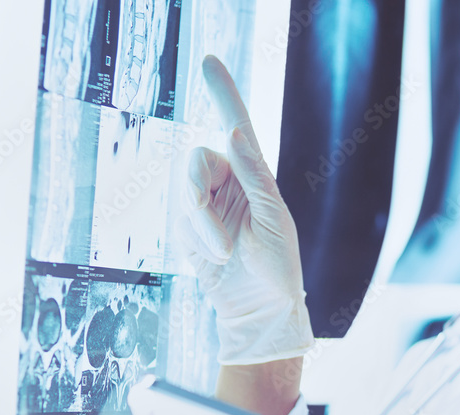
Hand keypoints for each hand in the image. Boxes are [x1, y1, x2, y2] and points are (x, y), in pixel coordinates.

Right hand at [176, 55, 312, 364]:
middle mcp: (228, 182)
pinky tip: (215, 255)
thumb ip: (254, 175)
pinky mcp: (189, 227)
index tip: (208, 61)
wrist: (259, 308)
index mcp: (255, 175)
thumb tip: (234, 131)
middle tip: (222, 238)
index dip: (223, 94)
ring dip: (202, 224)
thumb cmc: (279, 266)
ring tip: (225, 251)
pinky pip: (181, 219)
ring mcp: (206, 204)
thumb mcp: (274, 219)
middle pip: (196, 160)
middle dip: (201, 196)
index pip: (238, 125)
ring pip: (185, 190)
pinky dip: (196, 237)